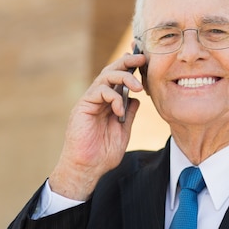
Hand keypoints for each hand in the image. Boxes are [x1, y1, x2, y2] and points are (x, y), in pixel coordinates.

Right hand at [48, 52, 145, 199]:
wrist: (87, 169)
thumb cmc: (103, 154)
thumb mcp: (123, 131)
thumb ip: (129, 114)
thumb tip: (137, 99)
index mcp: (108, 103)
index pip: (118, 79)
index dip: (130, 68)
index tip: (145, 61)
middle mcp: (98, 99)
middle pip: (111, 72)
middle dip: (127, 62)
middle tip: (141, 58)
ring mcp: (89, 102)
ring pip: (105, 77)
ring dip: (124, 77)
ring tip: (138, 87)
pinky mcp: (83, 107)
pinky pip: (99, 91)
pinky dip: (113, 97)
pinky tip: (120, 110)